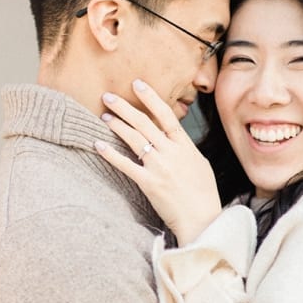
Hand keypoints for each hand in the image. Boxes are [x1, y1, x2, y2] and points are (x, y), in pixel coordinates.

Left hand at [94, 80, 222, 245]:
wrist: (202, 219)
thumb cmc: (203, 194)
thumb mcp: (200, 165)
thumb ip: (185, 149)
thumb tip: (173, 137)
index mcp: (186, 147)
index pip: (167, 115)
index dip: (151, 98)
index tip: (137, 84)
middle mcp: (172, 153)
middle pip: (145, 123)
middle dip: (125, 107)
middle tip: (108, 96)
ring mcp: (160, 167)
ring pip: (134, 139)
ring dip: (117, 125)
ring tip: (105, 116)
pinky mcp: (149, 183)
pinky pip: (125, 164)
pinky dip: (110, 153)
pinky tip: (98, 144)